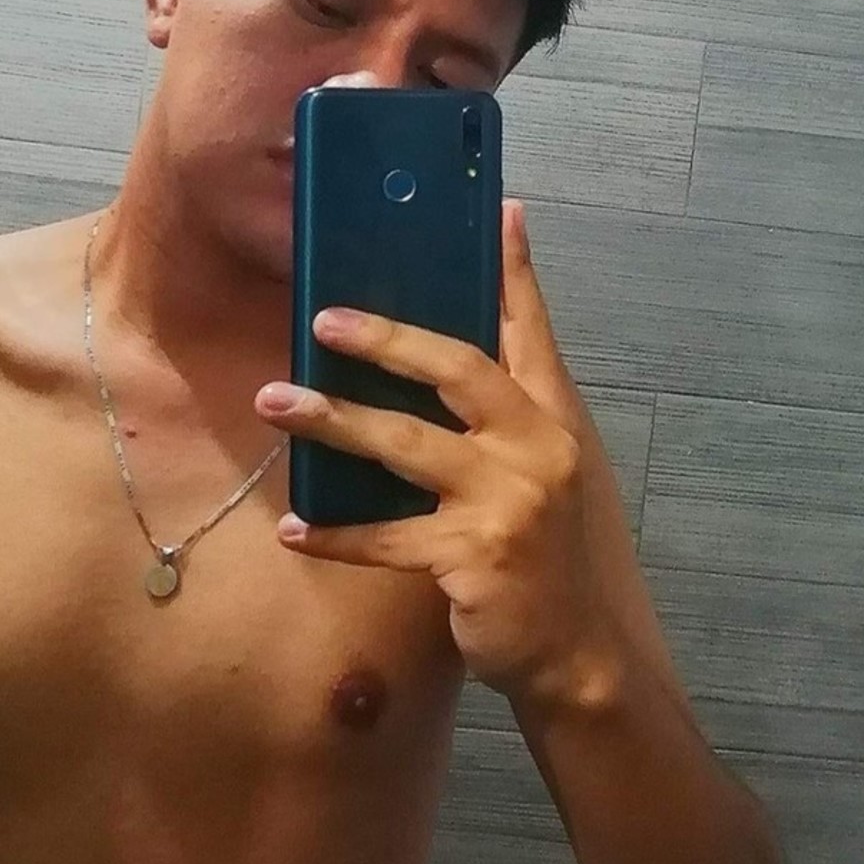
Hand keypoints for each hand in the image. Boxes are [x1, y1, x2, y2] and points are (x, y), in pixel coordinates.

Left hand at [256, 201, 622, 699]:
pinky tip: (294, 530)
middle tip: (325, 320)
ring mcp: (507, 501)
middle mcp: (538, 448)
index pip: (532, 329)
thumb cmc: (561, 557)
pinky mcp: (473, 557)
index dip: (514, 271)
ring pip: (405, 445)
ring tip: (275, 401)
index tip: (500, 209)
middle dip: (387, 340)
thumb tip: (474, 365)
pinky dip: (337, 535)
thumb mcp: (560, 473)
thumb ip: (521, 415)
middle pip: (457, 370)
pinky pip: (387, 538)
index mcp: (557, 418)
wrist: (588, 655)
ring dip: (334, 422)